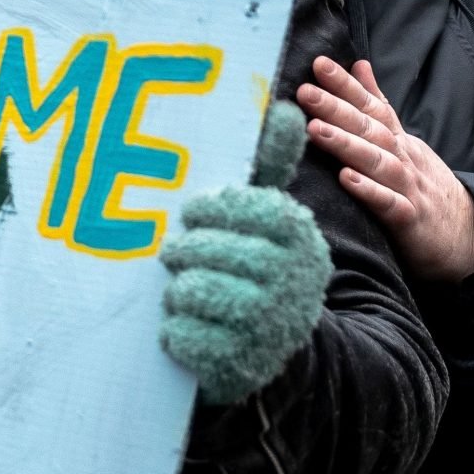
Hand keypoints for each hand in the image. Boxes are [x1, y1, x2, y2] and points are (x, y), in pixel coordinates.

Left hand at [159, 102, 333, 405]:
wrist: (278, 354)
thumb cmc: (258, 272)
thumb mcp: (272, 223)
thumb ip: (272, 168)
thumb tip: (288, 110)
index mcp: (300, 238)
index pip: (244, 207)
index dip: (209, 209)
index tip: (192, 213)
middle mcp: (291, 280)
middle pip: (208, 249)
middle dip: (183, 252)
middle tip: (174, 255)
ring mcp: (268, 324)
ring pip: (191, 290)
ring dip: (177, 292)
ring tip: (184, 292)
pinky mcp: (239, 363)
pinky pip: (181, 334)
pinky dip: (174, 332)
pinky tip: (186, 329)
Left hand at [297, 57, 473, 284]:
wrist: (469, 234)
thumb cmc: (425, 186)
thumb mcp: (403, 141)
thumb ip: (378, 105)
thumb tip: (359, 65)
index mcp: (398, 140)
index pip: (371, 106)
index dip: (346, 85)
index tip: (318, 64)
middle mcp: (403, 158)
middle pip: (369, 128)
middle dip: (336, 107)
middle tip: (305, 91)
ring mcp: (409, 188)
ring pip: (377, 161)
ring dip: (346, 144)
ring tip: (315, 129)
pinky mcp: (411, 220)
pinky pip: (389, 204)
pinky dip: (370, 191)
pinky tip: (347, 180)